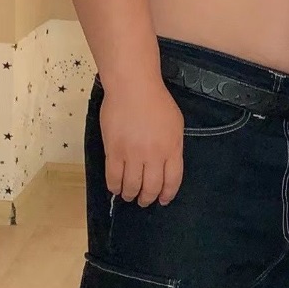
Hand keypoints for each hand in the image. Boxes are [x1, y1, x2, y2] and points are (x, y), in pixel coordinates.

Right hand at [99, 80, 184, 206]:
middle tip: (144, 201)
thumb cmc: (156, 101)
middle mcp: (154, 155)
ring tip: (129, 195)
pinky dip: (114, 186)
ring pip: (131, 185)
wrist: (133, 87)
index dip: (167, 194)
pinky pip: (113, 177)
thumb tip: (166, 163)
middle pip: (151, 187)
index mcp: (172, 148)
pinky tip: (116, 188)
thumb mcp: (175, 124)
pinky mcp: (113, 151)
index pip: (172, 181)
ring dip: (130, 194)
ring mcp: (133, 154)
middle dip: (147, 198)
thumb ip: (173, 146)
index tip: (163, 200)